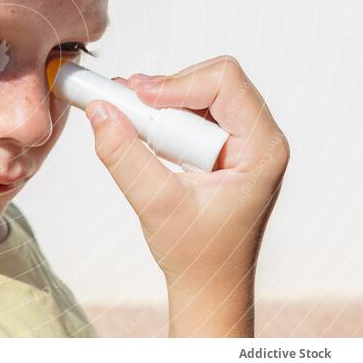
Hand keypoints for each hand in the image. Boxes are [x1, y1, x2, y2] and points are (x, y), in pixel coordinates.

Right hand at [84, 55, 288, 336]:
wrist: (208, 283)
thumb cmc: (198, 255)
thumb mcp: (157, 205)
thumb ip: (126, 157)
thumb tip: (99, 111)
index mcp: (262, 148)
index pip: (225, 83)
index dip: (177, 83)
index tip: (137, 98)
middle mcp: (257, 136)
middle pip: (211, 79)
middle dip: (165, 90)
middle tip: (124, 106)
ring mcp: (240, 139)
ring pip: (198, 89)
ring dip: (159, 101)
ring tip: (128, 122)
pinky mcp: (220, 143)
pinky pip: (190, 109)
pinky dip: (160, 113)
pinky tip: (140, 132)